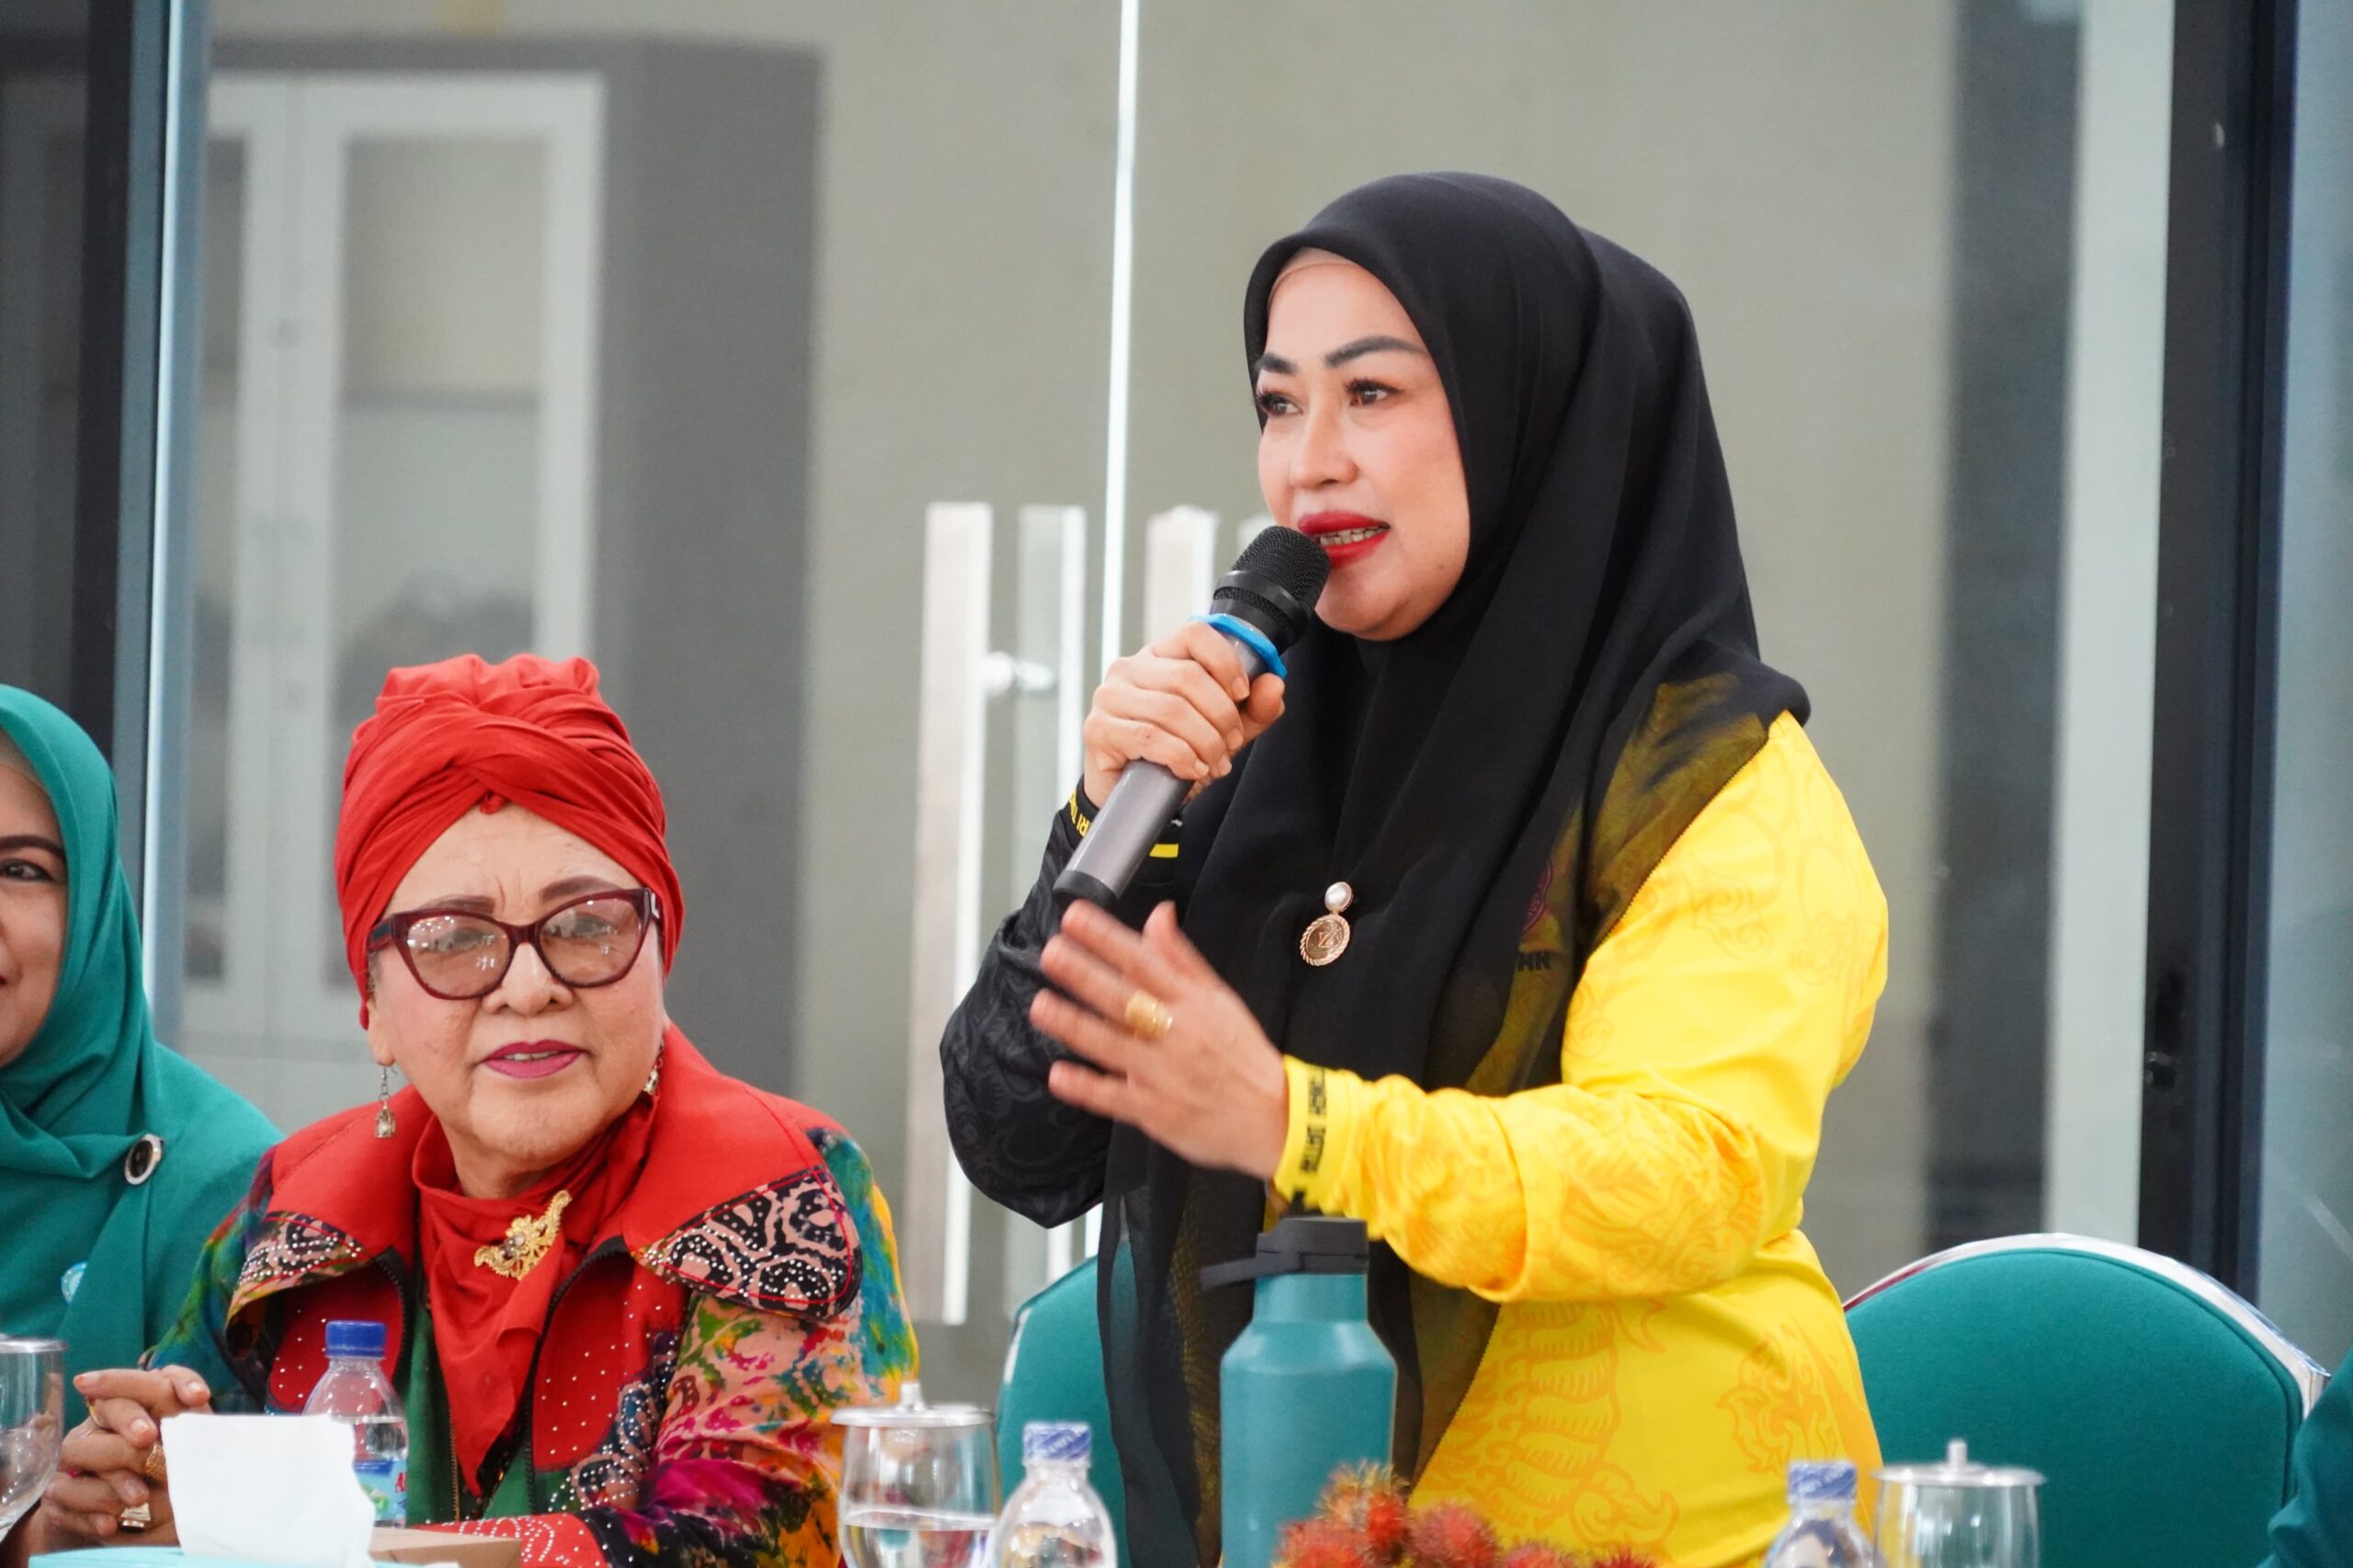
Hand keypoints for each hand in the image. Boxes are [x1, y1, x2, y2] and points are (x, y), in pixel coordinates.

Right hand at [38, 1366, 210, 1546]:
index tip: (199, 1398)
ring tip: (141, 1497)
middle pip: (112, 1405)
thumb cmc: (173, 1483)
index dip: (179, 1382)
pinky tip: (112, 1522)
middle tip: (147, 1437)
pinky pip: (66, 1494)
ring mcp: (80, 1456)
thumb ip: (194, 1434)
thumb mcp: (190, 1459)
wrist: (140, 1524)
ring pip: (80, 1448)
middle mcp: (108, 1423)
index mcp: (149, 1406)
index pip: (162, 1380)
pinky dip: (90, 1509)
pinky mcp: (62, 1491)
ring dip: (114, 1474)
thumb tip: (201, 1417)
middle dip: (129, 1418)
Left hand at [1033, 900, 1288, 1177]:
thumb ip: (1183, 959)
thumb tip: (1158, 914)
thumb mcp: (1221, 1000)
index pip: (1143, 962)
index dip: (1107, 938)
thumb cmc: (1242, 1055)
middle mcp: (1175, 1033)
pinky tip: (1057, 1074)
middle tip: (1051, 952)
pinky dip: (1086, 1087)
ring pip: (1111, 1045)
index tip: (1075, 917)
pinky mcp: (1155, 1112)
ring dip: (1074, 1024)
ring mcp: (1163, 1075)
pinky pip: (1114, 1098)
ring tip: (1040, 1005)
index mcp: (1192, 1002)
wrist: (1275, 1119)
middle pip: (1124, 999)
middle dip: (1085, 974)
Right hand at [1082, 622, 1284, 805]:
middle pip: (1188, 676)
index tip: (1242, 694)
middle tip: (1231, 744)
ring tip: (1214, 764)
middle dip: (1221, 715)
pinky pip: (1149, 736)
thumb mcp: (1222, 731)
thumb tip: (1274, 684)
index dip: (1226, 662)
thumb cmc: (1173, 754)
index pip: (1195, 634)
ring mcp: (1110, 696)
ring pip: (1171, 709)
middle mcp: (1130, 668)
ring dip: (1204, 742)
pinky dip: (1180, 756)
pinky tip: (1192, 770)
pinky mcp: (1098, 728)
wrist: (1131, 798)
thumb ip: (1252, 710)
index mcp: (1160, 656)